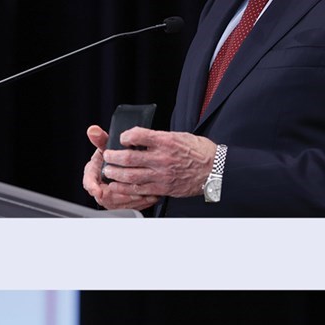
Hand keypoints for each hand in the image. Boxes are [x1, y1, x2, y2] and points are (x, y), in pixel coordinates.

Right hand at [81, 125, 162, 210]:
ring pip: (118, 204)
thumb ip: (101, 139)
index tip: (97, 190)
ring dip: (132, 200)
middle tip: (134, 193)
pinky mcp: (121, 203)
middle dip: (120, 195)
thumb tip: (93, 130)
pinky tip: (151, 197)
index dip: (92, 186)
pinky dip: (141, 203)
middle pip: (106, 196)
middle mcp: (100, 186)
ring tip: (147, 194)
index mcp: (94, 172)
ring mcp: (110, 196)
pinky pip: (129, 206)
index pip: (89, 181)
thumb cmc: (113, 156)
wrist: (121, 164)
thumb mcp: (108, 146)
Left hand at [98, 126, 216, 199]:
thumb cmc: (201, 152)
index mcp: (166, 141)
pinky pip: (139, 189)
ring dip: (115, 173)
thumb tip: (142, 137)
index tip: (122, 138)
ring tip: (109, 170)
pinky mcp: (163, 188)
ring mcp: (162, 174)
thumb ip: (161, 138)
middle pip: (128, 157)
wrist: (216, 170)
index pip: (136, 135)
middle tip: (108, 155)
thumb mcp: (181, 137)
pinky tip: (118, 185)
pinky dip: (125, 187)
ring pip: (129, 175)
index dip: (125, 136)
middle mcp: (162, 158)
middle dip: (112, 156)